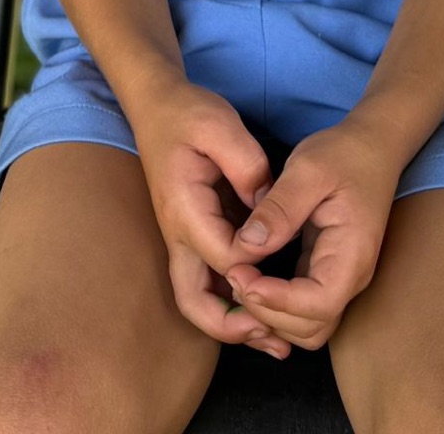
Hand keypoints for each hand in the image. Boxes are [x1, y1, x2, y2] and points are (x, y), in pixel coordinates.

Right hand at [132, 81, 288, 359]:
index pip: (225, 257)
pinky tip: (261, 310)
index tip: (287, 262)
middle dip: (233, 327)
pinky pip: (207, 281)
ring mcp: (182, 238)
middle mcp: (178, 233)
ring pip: (197, 299)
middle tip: (274, 336)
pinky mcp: (192, 235)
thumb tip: (270, 212)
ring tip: (274, 340)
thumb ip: (248, 168)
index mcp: (185, 209)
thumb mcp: (221, 126)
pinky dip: (230, 303)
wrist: (157, 103)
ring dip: (231, 325)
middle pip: (196, 301)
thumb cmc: (188, 113)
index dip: (258, 267)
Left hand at [221, 116, 403, 349]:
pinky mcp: (324, 274)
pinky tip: (249, 280)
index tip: (239, 276)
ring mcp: (339, 280)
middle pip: (311, 327)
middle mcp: (350, 278)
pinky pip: (302, 309)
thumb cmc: (342, 155)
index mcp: (352, 254)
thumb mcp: (307, 169)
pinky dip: (275, 307)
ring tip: (238, 280)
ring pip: (307, 327)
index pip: (319, 304)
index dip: (277, 301)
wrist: (370, 149)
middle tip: (232, 276)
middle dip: (268, 313)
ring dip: (271, 317)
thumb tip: (248, 244)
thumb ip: (280, 208)